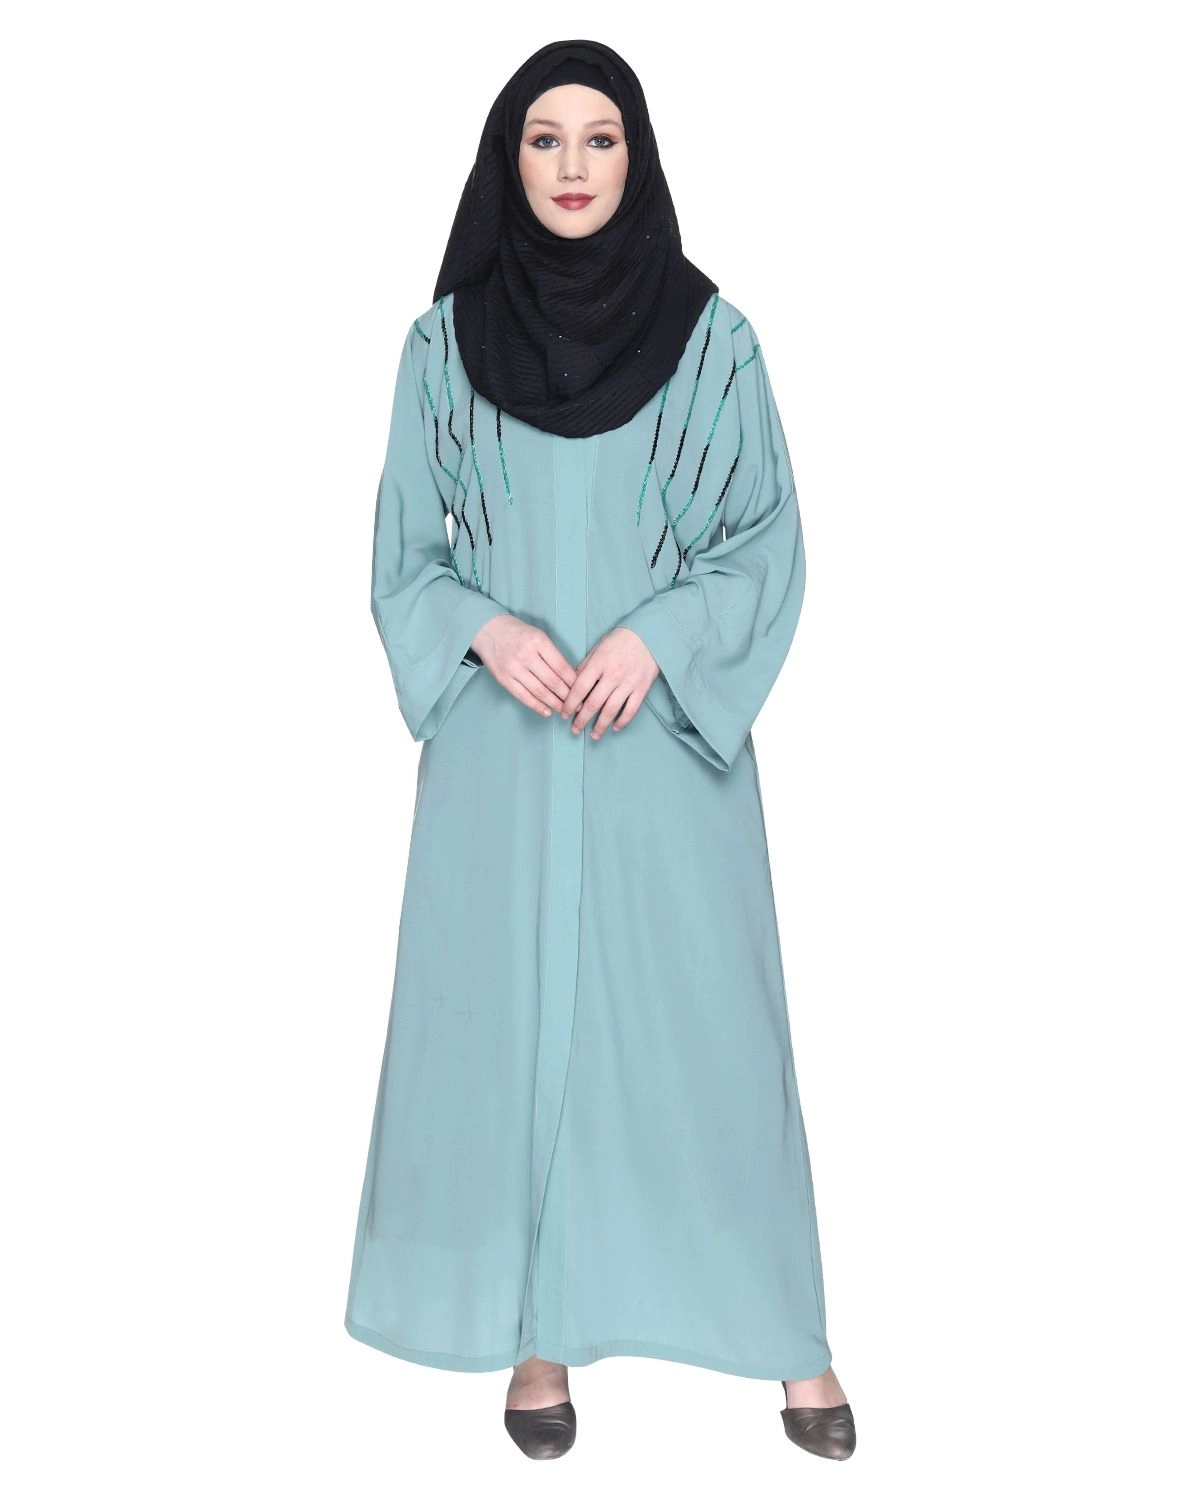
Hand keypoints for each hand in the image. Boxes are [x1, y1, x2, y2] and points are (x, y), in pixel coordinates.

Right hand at [472, 615, 577, 717]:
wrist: (488, 630)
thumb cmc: (517, 633)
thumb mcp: (538, 635)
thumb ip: (552, 654)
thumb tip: (569, 678)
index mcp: (538, 641)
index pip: (561, 667)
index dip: (573, 682)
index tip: (582, 691)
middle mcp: (526, 655)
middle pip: (552, 681)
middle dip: (567, 697)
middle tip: (577, 706)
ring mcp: (513, 668)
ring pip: (539, 691)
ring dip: (554, 704)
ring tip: (565, 711)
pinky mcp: (503, 679)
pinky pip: (523, 696)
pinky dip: (537, 706)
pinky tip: (547, 712)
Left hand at [559, 626, 659, 740]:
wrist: (649, 634)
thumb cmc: (620, 640)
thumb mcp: (597, 648)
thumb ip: (585, 666)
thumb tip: (572, 685)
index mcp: (598, 663)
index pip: (579, 688)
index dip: (570, 704)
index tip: (564, 714)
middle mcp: (613, 675)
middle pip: (593, 703)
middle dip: (582, 720)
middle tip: (574, 730)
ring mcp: (628, 683)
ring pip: (611, 710)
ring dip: (600, 725)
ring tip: (593, 735)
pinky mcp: (642, 688)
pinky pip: (631, 710)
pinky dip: (622, 721)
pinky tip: (615, 728)